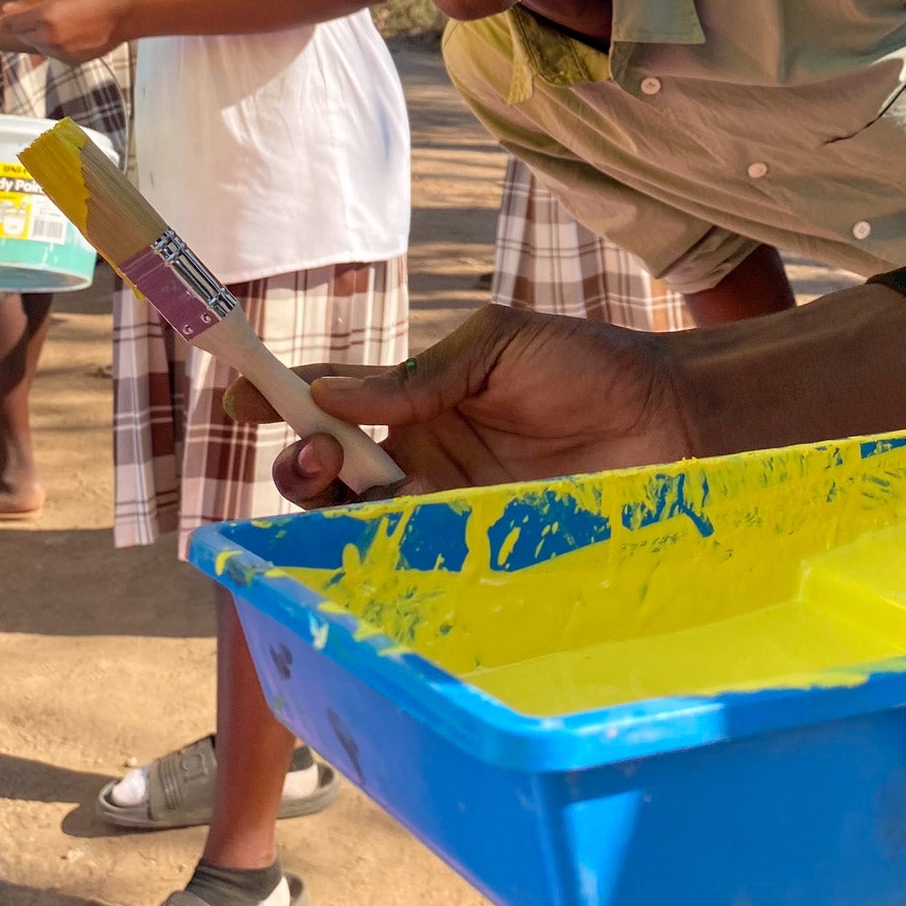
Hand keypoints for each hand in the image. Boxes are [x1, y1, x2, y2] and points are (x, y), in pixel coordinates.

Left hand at [0, 0, 131, 63]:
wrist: (123, 16)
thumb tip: (8, 9)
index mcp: (45, 16)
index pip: (10, 24)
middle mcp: (49, 38)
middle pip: (22, 35)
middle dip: (25, 26)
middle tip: (45, 13)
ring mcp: (60, 52)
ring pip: (37, 46)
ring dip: (40, 35)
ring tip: (64, 21)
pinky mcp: (70, 61)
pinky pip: (52, 53)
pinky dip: (54, 44)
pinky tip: (73, 32)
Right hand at [225, 304, 700, 508]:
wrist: (670, 420)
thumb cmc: (587, 366)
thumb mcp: (497, 345)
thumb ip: (418, 373)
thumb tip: (329, 391)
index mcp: (414, 398)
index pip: (329, 399)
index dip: (277, 397)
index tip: (234, 394)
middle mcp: (419, 457)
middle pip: (327, 474)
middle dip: (297, 466)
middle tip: (310, 456)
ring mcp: (447, 508)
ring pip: (362, 523)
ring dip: (340, 510)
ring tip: (362, 489)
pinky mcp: (481, 551)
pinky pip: (418, 560)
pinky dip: (393, 549)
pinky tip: (400, 531)